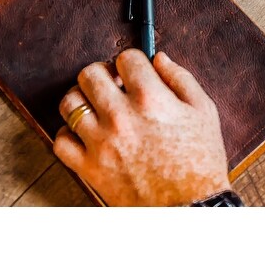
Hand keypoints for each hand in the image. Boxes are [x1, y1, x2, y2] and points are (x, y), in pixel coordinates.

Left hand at [53, 48, 230, 206]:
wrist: (191, 208)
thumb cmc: (201, 160)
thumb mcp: (203, 111)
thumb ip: (180, 78)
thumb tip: (160, 58)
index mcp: (150, 98)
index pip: (125, 58)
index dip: (132, 62)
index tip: (135, 72)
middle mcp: (120, 116)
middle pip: (90, 73)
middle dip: (102, 74)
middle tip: (113, 85)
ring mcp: (101, 143)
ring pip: (69, 103)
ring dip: (82, 99)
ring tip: (95, 106)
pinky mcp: (90, 168)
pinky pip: (61, 142)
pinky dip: (69, 134)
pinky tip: (87, 135)